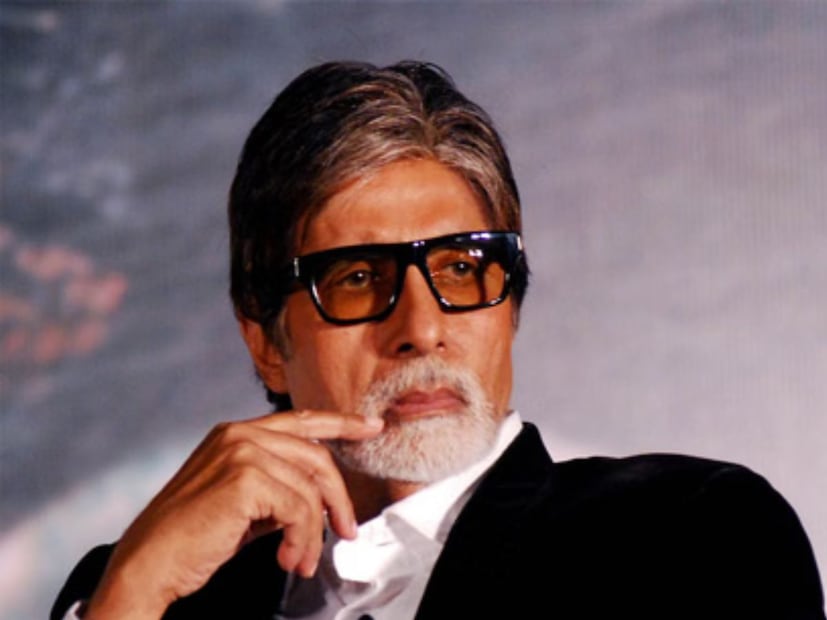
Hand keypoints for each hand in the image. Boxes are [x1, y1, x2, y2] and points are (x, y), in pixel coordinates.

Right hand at [83, 410, 383, 618]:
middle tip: (347, 531)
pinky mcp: (245, 478)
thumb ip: (276, 485)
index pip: (301, 420)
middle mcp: (239, 434)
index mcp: (236, 434)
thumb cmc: (191, 538)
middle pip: (316, 457)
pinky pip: (299, 510)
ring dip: (314, 533)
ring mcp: (241, 452)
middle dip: (339, 498)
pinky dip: (302, 540)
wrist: (149, 563)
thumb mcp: (242, 502)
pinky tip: (287, 559)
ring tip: (301, 560)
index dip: (341, 422)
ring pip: (310, 489)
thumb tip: (320, 498)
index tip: (371, 426)